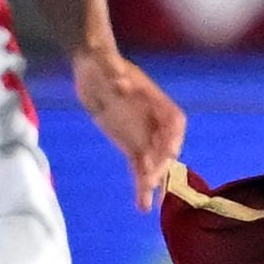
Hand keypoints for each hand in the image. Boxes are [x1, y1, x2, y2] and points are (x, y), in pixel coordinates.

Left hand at [73, 49, 184, 208]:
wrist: (89, 67)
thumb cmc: (100, 58)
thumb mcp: (104, 58)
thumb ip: (113, 68)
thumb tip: (121, 80)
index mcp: (154, 99)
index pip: (173, 120)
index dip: (173, 137)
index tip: (169, 151)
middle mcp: (153, 119)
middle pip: (164, 145)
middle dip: (159, 163)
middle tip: (150, 179)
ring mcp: (143, 133)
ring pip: (152, 161)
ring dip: (151, 182)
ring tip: (146, 205)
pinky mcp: (129, 144)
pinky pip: (138, 166)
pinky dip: (140, 184)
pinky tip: (141, 205)